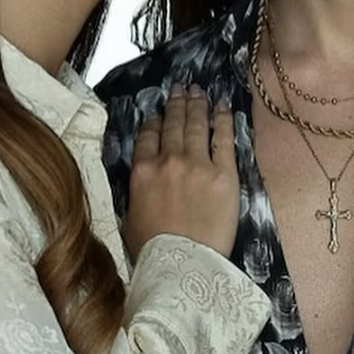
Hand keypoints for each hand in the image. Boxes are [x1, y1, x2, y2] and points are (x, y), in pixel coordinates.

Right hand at [122, 84, 237, 261]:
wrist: (183, 264)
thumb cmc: (153, 251)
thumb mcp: (129, 220)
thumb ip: (135, 195)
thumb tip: (140, 186)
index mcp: (142, 172)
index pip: (147, 137)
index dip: (154, 122)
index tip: (158, 114)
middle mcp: (169, 161)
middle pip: (173, 125)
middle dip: (176, 104)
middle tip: (181, 88)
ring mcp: (198, 164)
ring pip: (196, 125)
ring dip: (196, 105)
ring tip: (198, 91)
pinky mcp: (224, 173)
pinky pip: (223, 139)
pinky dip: (222, 120)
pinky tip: (222, 107)